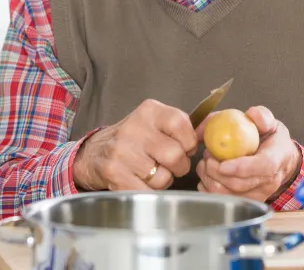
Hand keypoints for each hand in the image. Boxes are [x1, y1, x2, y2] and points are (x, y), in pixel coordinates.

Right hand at [72, 99, 197, 191]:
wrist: (94, 152)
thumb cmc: (133, 139)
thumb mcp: (154, 122)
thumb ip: (180, 126)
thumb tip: (209, 132)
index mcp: (149, 111)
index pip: (182, 124)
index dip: (189, 142)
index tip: (186, 147)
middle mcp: (134, 128)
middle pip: (175, 155)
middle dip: (179, 166)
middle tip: (169, 164)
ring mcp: (122, 152)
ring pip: (163, 177)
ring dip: (163, 179)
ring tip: (150, 171)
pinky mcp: (114, 173)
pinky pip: (148, 191)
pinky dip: (150, 191)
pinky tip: (141, 181)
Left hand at [196, 106, 301, 202]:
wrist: (280, 161)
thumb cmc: (272, 140)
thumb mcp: (270, 123)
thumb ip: (261, 116)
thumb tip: (251, 114)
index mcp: (276, 158)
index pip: (263, 166)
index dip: (242, 167)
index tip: (223, 164)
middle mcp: (269, 181)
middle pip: (240, 184)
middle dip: (216, 171)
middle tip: (207, 154)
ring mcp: (258, 194)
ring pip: (228, 195)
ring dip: (209, 178)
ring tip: (206, 162)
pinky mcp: (246, 201)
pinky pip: (223, 200)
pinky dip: (208, 188)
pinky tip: (207, 175)